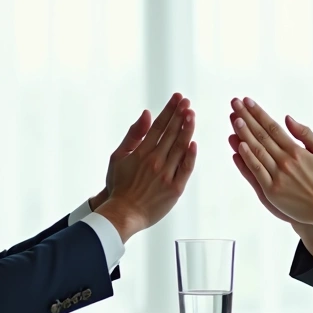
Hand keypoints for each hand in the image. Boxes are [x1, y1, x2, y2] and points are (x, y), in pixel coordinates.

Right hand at [96, 93, 197, 241]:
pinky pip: (185, 168)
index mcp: (142, 152)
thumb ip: (133, 135)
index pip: (159, 126)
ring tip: (192, 114)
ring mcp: (166, 174)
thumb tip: (146, 114)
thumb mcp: (118, 156)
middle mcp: (155, 161)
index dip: (169, 110)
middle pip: (171, 133)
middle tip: (187, 101)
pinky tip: (194, 143)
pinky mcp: (175, 188)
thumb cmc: (119, 186)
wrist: (122, 214)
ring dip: (187, 129)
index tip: (178, 98)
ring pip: (180, 147)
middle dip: (180, 115)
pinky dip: (191, 155)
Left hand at [228, 97, 312, 240]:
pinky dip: (246, 158)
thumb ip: (306, 135)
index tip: (248, 102)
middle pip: (261, 136)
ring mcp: (277, 176)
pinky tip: (238, 146)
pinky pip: (255, 172)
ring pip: (256, 151)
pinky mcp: (270, 191)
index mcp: (297, 151)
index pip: (273, 127)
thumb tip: (287, 118)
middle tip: (235, 103)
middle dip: (247, 118)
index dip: (259, 113)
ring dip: (243, 134)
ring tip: (234, 119)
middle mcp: (285, 161)